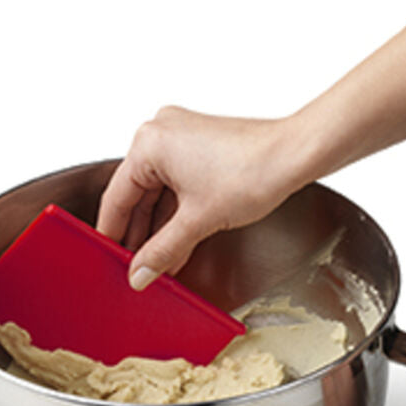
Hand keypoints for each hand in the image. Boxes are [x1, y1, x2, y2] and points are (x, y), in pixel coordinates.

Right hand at [96, 106, 305, 289]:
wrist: (296, 155)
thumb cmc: (254, 171)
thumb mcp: (199, 221)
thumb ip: (163, 251)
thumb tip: (140, 273)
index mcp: (149, 143)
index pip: (118, 198)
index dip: (113, 234)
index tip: (109, 259)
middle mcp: (161, 133)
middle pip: (138, 195)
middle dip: (141, 235)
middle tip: (135, 267)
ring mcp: (182, 137)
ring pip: (161, 192)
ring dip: (162, 228)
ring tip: (158, 262)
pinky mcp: (203, 146)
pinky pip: (179, 185)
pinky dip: (179, 214)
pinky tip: (178, 243)